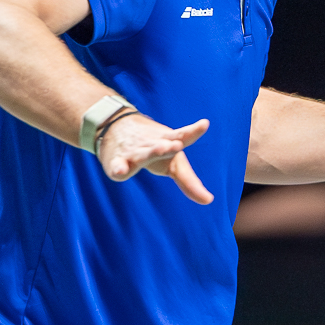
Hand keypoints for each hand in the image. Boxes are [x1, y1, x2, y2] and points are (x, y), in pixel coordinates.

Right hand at [96, 114, 212, 203]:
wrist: (116, 125)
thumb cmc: (153, 148)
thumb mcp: (172, 164)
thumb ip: (189, 181)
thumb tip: (208, 200)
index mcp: (168, 142)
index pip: (183, 136)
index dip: (193, 132)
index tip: (204, 124)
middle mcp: (152, 145)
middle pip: (161, 146)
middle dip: (168, 146)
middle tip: (178, 145)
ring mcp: (134, 152)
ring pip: (142, 153)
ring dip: (151, 152)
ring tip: (160, 149)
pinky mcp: (116, 161)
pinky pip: (117, 165)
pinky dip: (119, 167)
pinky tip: (120, 170)